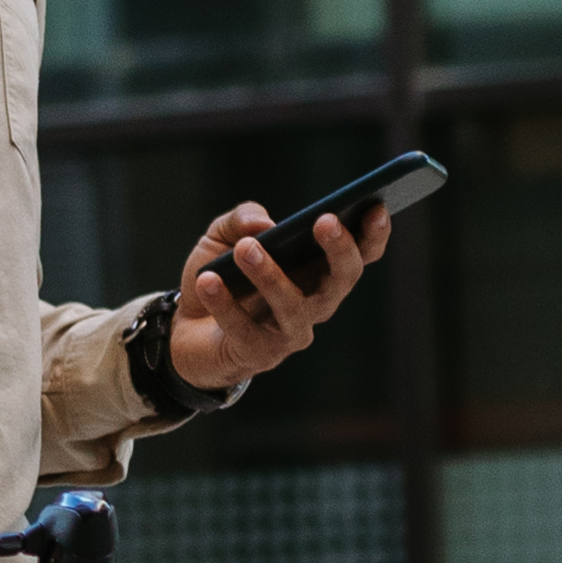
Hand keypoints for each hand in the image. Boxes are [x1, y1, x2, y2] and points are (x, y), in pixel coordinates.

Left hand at [167, 193, 387, 397]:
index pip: (360, 254)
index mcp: (318, 269)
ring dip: (270, 275)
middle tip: (324, 220)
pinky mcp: (259, 355)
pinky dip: (225, 304)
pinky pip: (244, 329)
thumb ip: (242, 218)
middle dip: (339, 250)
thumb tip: (265, 225)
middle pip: (342, 279)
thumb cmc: (219, 273)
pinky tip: (208, 281)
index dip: (373, 234)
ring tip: (245, 248)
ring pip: (294, 306)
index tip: (377, 208)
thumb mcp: (224, 235)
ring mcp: (292, 332)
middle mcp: (316, 302)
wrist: (184, 326)